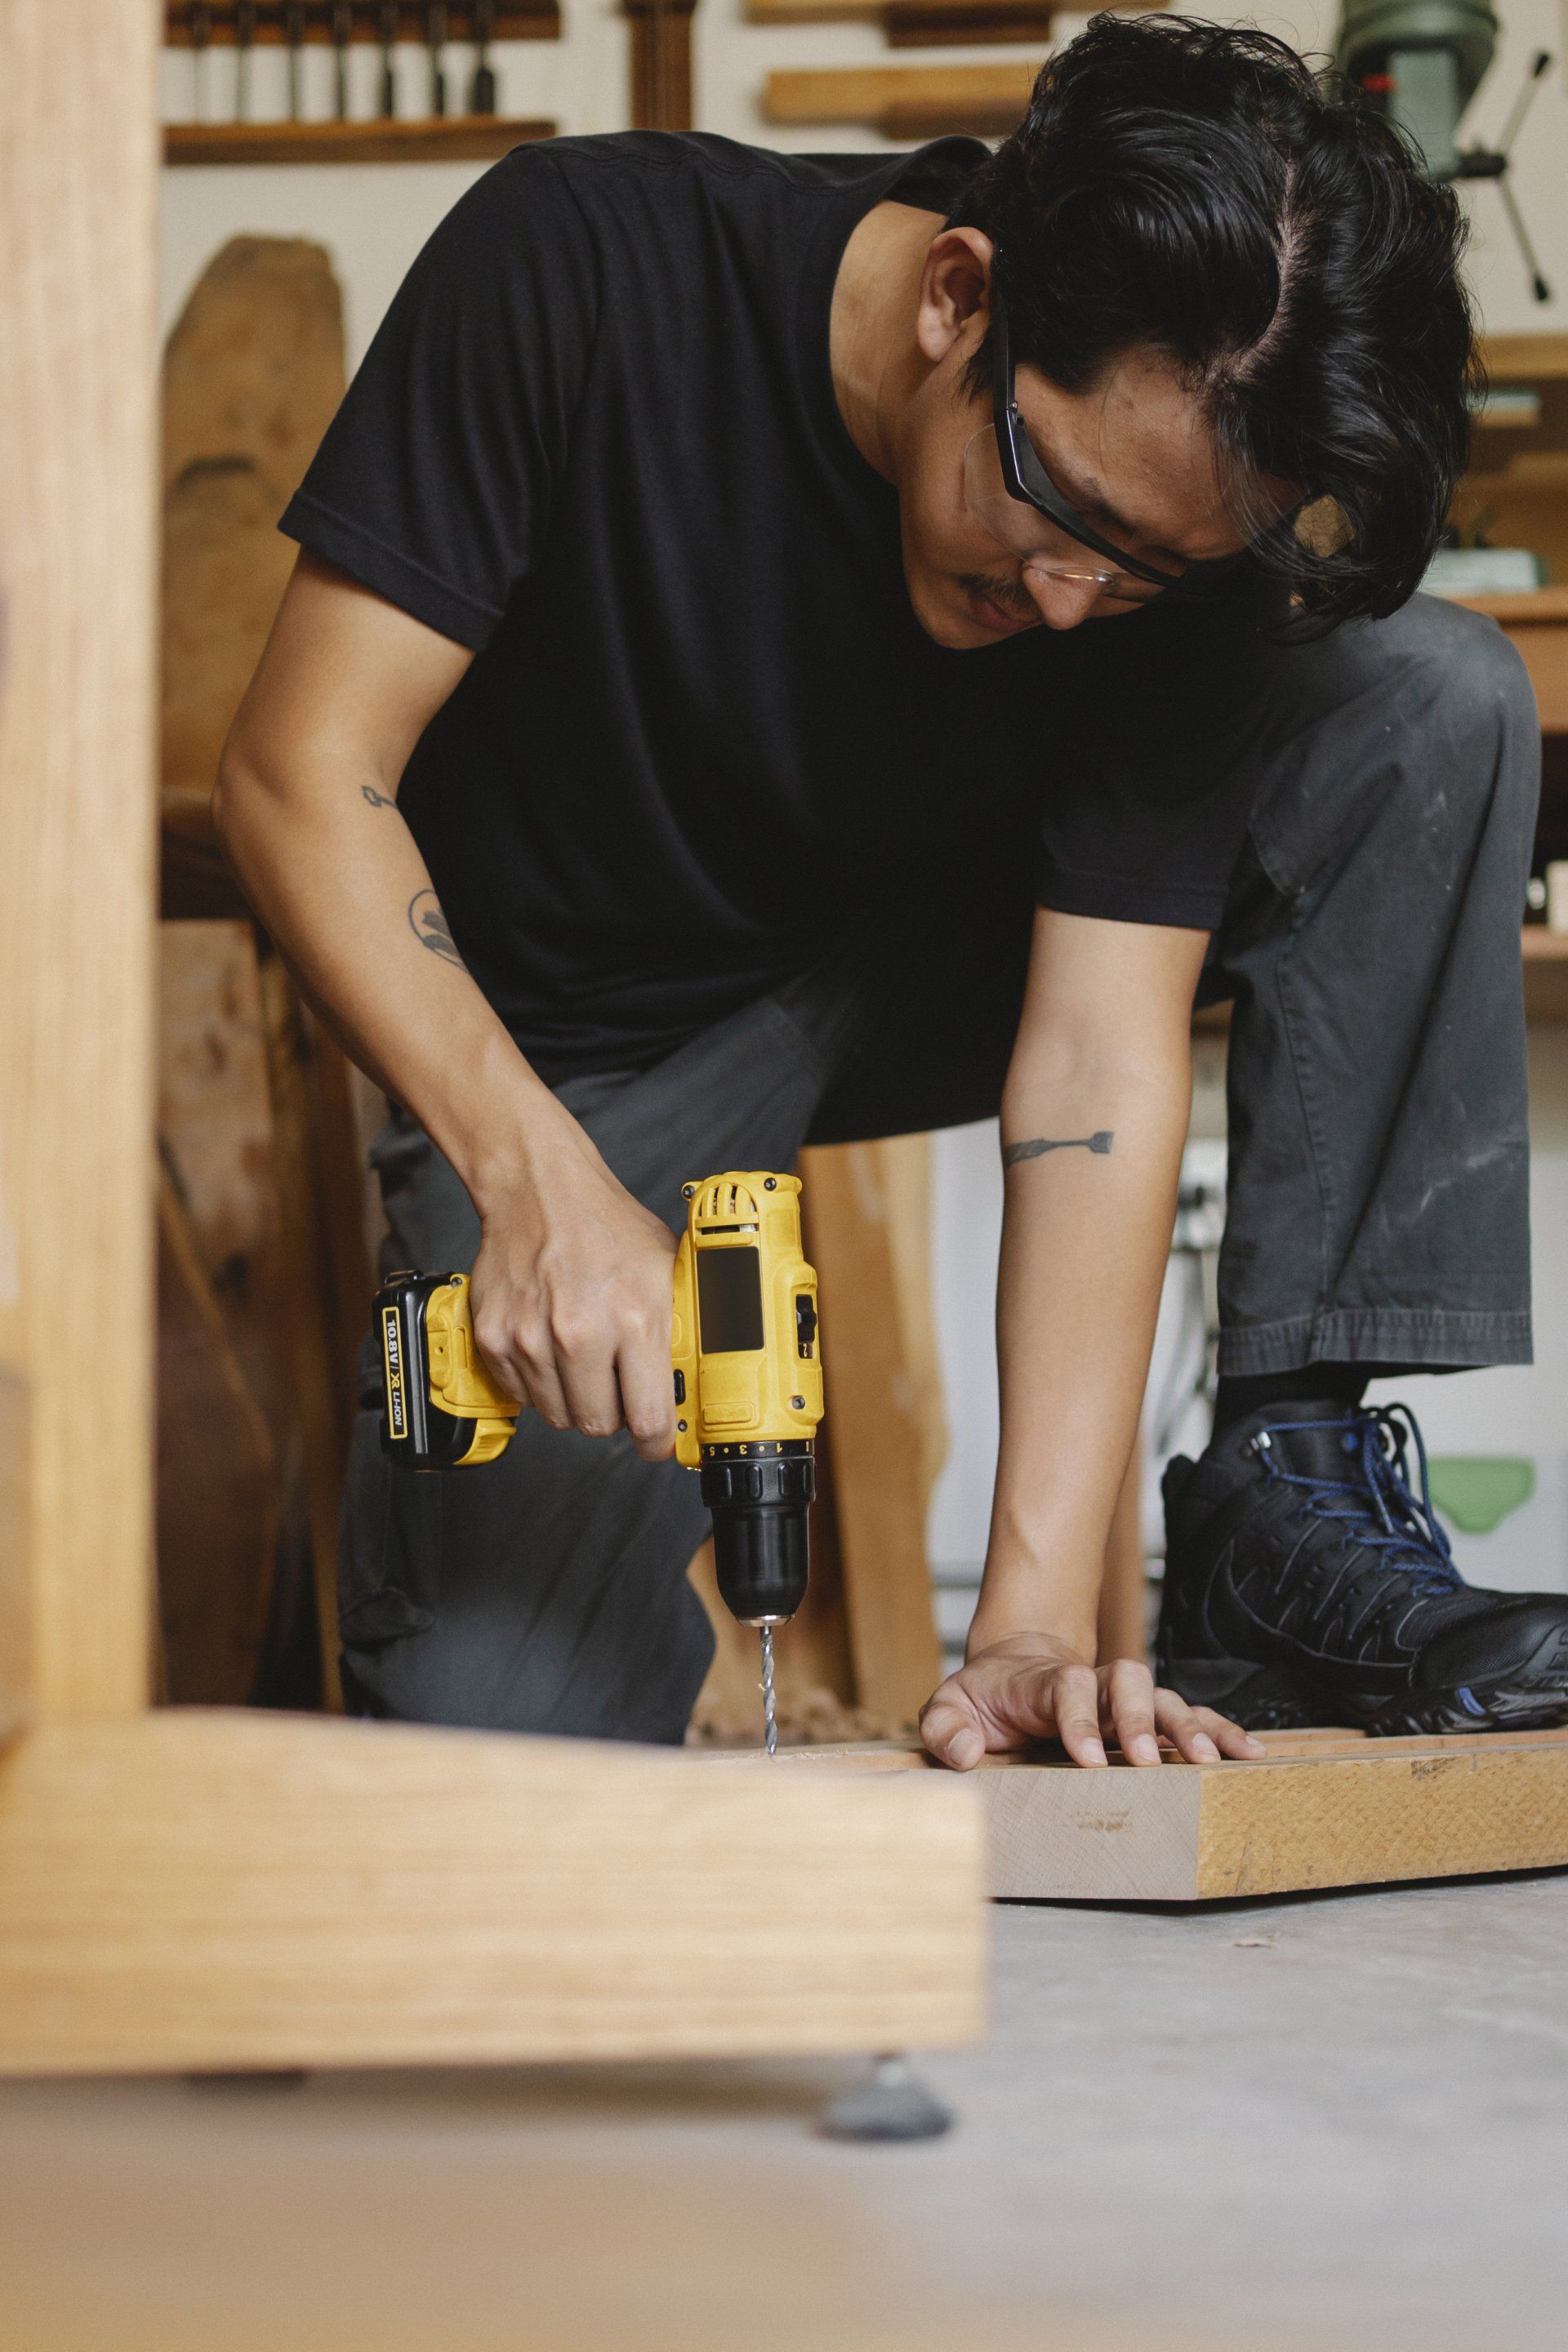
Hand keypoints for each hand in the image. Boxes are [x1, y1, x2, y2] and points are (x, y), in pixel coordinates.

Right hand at [467, 1116, 678, 1461]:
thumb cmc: (606, 1226)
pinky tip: (551, 1346)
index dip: (656, 1441)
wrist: (538, 1189)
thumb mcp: (668, 1268)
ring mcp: (531, 1338)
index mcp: (635, 1318)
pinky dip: (539, 1382)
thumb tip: (703, 1376)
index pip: (648, 1419)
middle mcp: (580, 1334)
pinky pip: (523, 1395)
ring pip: (558, 1415)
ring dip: (574, 1398)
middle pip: (598, 1425)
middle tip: (617, 1385)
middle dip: (613, 1414)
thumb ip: (686, 1324)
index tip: (657, 1442)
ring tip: (583, 1356)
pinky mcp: (494, 1339)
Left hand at [919, 1633, 1265, 1770]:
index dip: (1078, 1719)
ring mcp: (1122, 1701)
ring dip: (1189, 1727)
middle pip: (1128, 1682)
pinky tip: (1247, 1753)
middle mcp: (1092, 1685)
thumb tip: (969, 1754)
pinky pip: (1188, 1718)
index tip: (1087, 1759)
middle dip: (1140, 1719)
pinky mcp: (1144, 1719)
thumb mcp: (947, 1709)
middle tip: (1151, 1759)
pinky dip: (1219, 1731)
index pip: (1067, 1688)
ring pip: (1165, 1699)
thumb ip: (946, 1729)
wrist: (1012, 1672)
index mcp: (1043, 1683)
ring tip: (1211, 1761)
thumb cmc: (982, 1698)